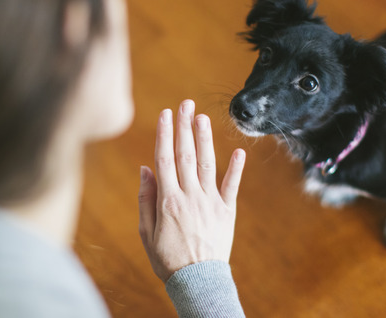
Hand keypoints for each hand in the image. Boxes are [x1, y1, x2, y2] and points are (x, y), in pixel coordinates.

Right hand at [138, 99, 245, 281]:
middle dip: (185, 126)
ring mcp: (210, 202)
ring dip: (205, 138)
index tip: (165, 114)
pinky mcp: (227, 211)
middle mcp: (189, 196)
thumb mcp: (146, 231)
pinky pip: (231, 186)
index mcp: (168, 200)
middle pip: (185, 154)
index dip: (165, 134)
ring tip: (203, 117)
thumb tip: (146, 169)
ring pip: (207, 164)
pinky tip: (238, 150)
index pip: (165, 158)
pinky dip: (236, 168)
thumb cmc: (167, 258)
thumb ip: (146, 199)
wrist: (197, 282)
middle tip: (186, 103)